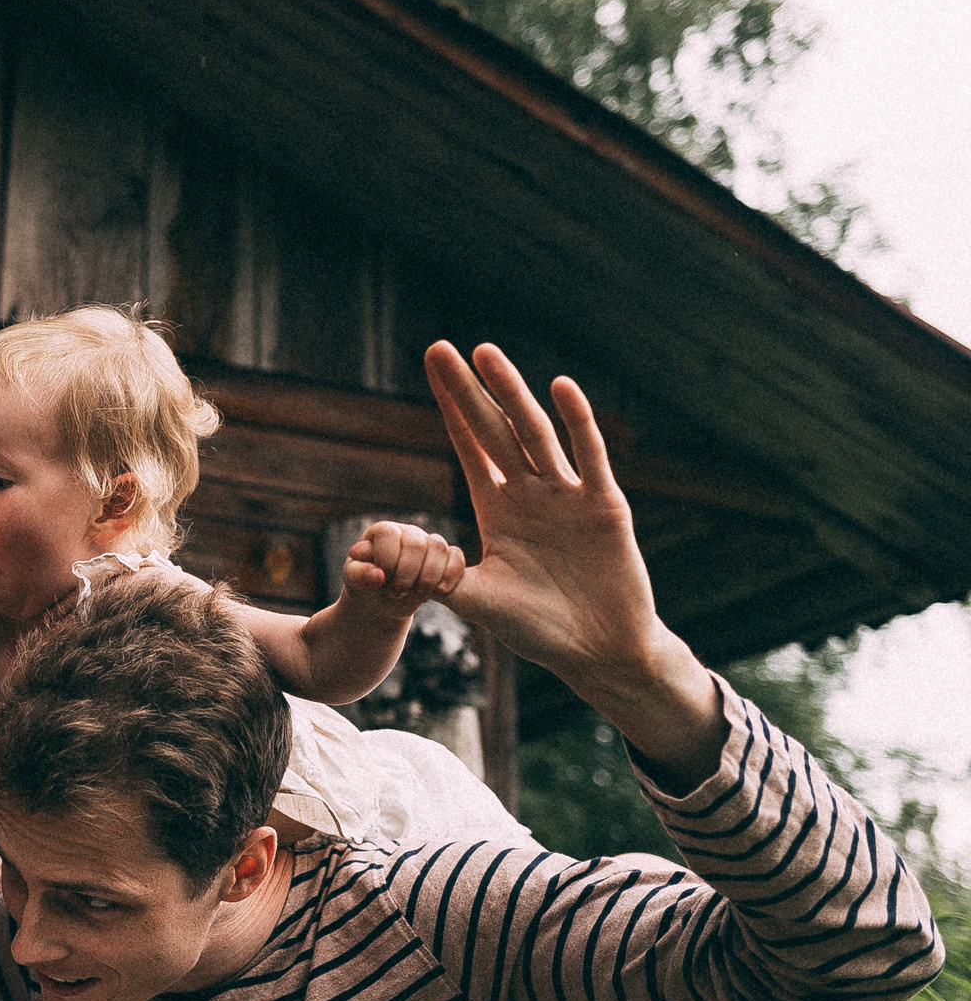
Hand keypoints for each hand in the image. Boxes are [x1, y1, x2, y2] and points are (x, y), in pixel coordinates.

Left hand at [341, 521, 465, 620]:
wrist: (382, 601)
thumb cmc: (365, 584)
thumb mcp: (354, 580)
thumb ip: (358, 575)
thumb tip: (377, 576)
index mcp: (383, 532)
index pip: (388, 534)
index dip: (387, 559)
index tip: (381, 580)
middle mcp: (407, 533)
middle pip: (416, 543)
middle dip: (407, 573)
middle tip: (396, 592)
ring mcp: (428, 543)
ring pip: (438, 548)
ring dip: (428, 577)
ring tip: (416, 595)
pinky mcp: (445, 558)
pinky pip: (457, 556)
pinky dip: (451, 574)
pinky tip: (440, 591)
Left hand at [424, 342, 720, 778]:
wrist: (600, 651)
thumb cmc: (539, 629)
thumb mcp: (481, 602)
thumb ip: (443, 580)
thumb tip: (395, 565)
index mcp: (499, 510)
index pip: (470, 448)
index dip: (451, 410)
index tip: (430, 372)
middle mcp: (531, 493)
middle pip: (494, 430)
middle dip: (468, 390)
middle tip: (439, 348)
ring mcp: (568, 496)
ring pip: (535, 433)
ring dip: (511, 393)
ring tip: (485, 353)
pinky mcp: (604, 506)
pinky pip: (589, 457)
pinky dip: (577, 422)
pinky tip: (561, 387)